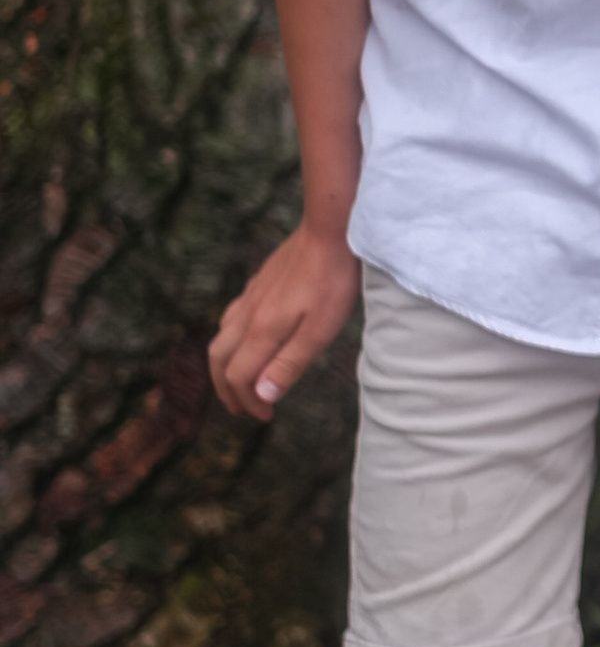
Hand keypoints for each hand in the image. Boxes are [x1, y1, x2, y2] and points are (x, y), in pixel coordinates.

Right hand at [209, 223, 361, 419]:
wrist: (330, 230)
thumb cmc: (333, 281)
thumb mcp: (321, 330)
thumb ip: (290, 363)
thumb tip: (261, 395)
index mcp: (262, 331)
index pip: (238, 377)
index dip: (248, 402)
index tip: (266, 416)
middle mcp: (248, 315)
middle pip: (219, 359)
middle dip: (226, 389)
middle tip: (242, 409)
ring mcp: (251, 296)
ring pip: (222, 337)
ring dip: (225, 365)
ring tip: (241, 380)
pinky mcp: (260, 283)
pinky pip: (232, 317)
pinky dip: (232, 340)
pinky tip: (249, 338)